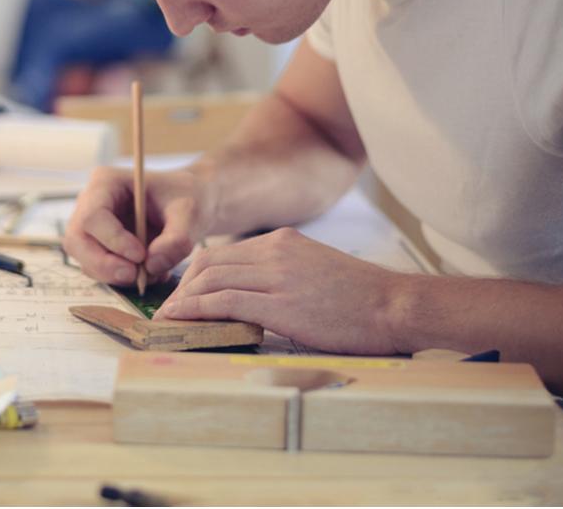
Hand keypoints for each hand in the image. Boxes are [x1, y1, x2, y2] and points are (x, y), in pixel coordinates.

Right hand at [63, 166, 213, 284]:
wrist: (189, 206)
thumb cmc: (186, 198)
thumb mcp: (190, 213)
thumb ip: (176, 240)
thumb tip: (151, 265)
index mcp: (105, 183)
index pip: (93, 216)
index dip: (112, 240)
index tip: (141, 256)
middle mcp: (90, 204)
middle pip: (76, 241)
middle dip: (103, 265)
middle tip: (134, 277)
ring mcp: (91, 228)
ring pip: (85, 260)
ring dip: (115, 275)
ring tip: (153, 273)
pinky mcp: (99, 249)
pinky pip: (99, 271)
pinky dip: (122, 279)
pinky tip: (151, 273)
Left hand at [154, 227, 406, 354]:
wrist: (394, 305)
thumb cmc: (361, 299)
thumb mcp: (315, 272)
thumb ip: (281, 276)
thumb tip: (251, 298)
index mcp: (282, 241)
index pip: (222, 254)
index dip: (195, 276)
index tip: (182, 295)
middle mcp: (274, 251)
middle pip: (208, 264)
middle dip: (182, 288)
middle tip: (168, 311)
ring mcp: (276, 275)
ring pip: (210, 280)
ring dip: (183, 301)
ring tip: (168, 320)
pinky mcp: (280, 303)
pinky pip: (224, 302)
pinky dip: (195, 311)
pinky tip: (181, 322)